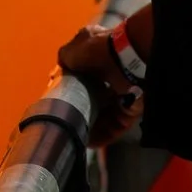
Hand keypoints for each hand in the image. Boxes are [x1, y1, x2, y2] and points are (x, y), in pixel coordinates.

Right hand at [56, 24, 144, 148]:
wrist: (130, 58)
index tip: (63, 95)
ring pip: (105, 113)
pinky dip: (105, 134)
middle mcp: (110, 73)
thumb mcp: (72, 50)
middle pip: (95, 96)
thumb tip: (60, 69)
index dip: (73, 84)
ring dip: (92, 125)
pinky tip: (91, 141)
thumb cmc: (99, 50)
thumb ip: (65, 59)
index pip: (83, 72)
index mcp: (98, 55)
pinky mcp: (131, 107)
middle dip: (83, 107)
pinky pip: (117, 124)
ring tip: (78, 135)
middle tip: (71, 118)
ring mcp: (122, 91)